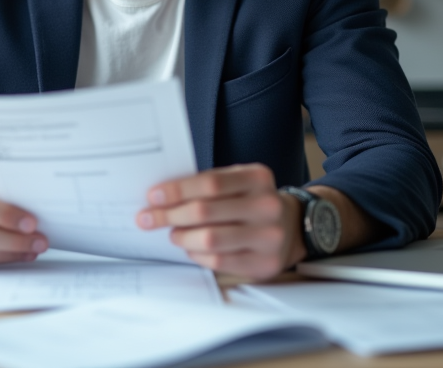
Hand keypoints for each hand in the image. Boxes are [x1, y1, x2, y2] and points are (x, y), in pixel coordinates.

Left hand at [136, 164, 304, 279]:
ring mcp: (269, 237)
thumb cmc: (253, 201)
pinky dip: (197, 254)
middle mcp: (267, 205)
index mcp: (258, 177)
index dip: (177, 190)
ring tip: (174, 234)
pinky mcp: (264, 263)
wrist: (293, 226)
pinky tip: (192, 248)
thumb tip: (163, 196)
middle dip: (169, 215)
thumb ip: (209, 185)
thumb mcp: (239, 181)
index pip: (210, 183)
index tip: (153, 196)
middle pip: (205, 212)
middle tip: (149, 218)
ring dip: (182, 237)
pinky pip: (219, 261)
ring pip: (210, 240)